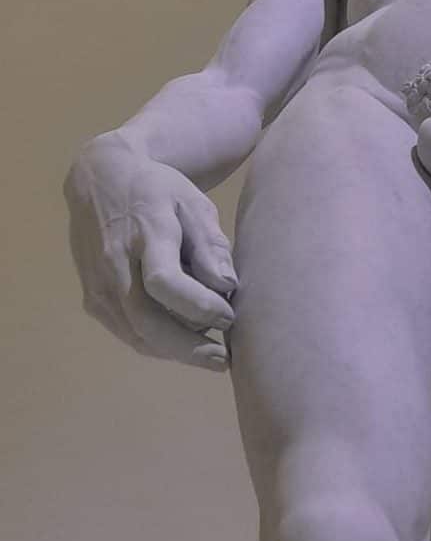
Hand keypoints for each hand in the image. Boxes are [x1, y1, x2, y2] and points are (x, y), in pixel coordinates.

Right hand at [64, 133, 236, 371]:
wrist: (100, 180)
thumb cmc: (158, 191)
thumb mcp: (193, 203)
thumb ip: (211, 244)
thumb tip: (228, 286)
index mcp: (145, 232)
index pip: (164, 280)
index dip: (198, 305)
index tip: (229, 315)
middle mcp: (114, 262)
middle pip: (146, 320)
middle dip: (187, 347)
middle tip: (223, 360)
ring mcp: (98, 284)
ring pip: (135, 334)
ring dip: (174, 351)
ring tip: (210, 355)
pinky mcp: (92, 298)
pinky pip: (126, 331)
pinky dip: (156, 343)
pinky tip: (183, 343)